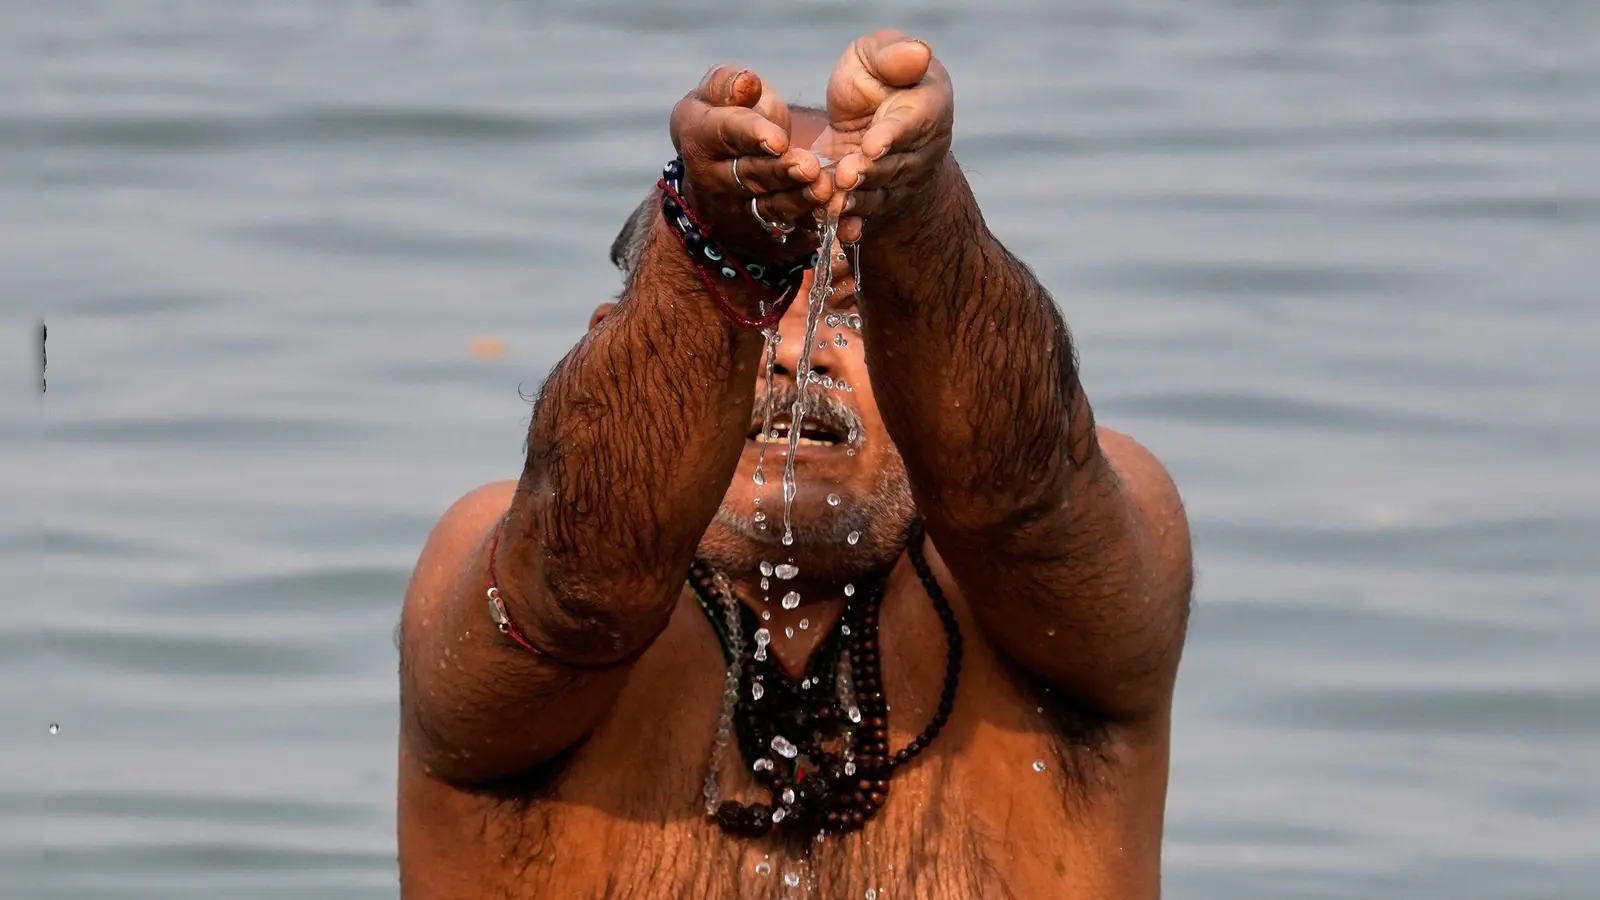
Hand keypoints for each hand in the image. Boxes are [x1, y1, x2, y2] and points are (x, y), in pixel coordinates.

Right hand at [669, 65, 833, 257]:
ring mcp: (735, 211)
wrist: (717, 167)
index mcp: (698, 137)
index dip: (752, 136)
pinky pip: (788, 232)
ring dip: (799, 201)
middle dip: (781, 173)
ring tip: (824, 188)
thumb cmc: (723, 117)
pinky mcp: (759, 233)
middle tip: (809, 166)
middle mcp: (712, 180)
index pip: (725, 134)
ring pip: (770, 208)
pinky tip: (833, 216)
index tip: (778, 139)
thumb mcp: (716, 93)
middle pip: (750, 176)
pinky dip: (810, 227)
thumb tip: (746, 83)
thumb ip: (728, 84)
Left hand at [812, 30, 954, 243]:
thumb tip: (917, 53)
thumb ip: (892, 55)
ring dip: (857, 201)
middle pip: (895, 164)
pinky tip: (839, 231)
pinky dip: (851, 224)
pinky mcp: (874, 199)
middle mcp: (921, 149)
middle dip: (869, 172)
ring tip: (836, 203)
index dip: (892, 135)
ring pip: (879, 193)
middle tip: (845, 175)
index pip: (912, 123)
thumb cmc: (877, 76)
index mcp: (928, 107)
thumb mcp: (876, 54)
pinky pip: (865, 214)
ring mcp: (899, 180)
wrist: (869, 115)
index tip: (872, 144)